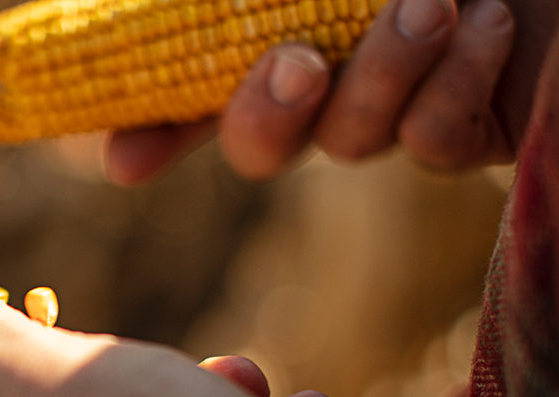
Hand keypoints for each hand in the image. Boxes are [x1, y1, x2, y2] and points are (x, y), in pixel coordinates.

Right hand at [105, 0, 516, 181]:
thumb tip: (150, 13)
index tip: (124, 165)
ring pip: (349, 141)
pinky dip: (453, 86)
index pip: (194, 96)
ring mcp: (389, 114)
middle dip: (264, 118)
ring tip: (428, 7)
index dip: (151, 135)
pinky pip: (433, 142)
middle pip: (258, 146)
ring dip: (380, 76)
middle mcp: (325, 84)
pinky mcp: (462, 131)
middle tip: (295, 64)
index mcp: (282, 35)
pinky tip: (488, 26)